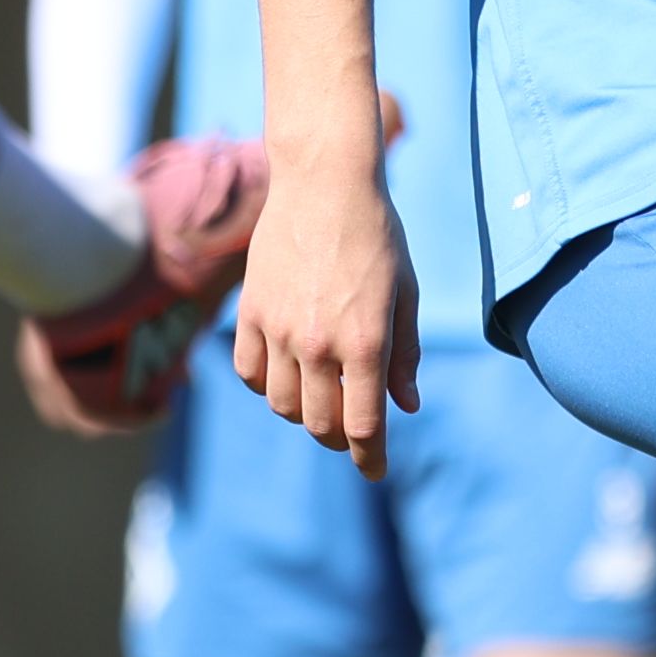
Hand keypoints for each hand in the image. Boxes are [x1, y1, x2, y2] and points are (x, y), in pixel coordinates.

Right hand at [228, 138, 416, 465]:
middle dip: (339, 440)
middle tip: (352, 435)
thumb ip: (405, 354)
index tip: (376, 472)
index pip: (364, 426)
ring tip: (322, 398)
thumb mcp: (405, 294)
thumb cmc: (377, 236)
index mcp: (366, 342)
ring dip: (304, 413)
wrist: (324, 184)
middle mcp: (318, 343)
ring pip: (282, 404)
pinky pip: (249, 372)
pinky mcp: (250, 312)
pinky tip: (287, 374)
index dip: (370, 458)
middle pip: (320, 424)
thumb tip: (406, 405)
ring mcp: (278, 329)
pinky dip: (267, 385)